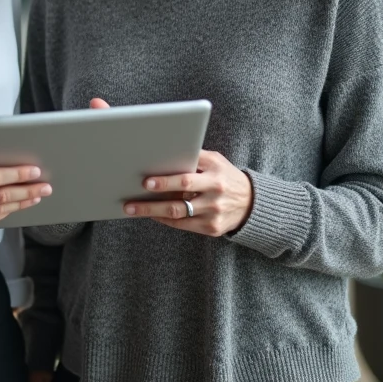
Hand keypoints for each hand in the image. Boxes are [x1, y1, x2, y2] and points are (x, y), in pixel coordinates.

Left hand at [124, 149, 253, 235]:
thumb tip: (164, 152)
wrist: (251, 202)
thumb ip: (194, 157)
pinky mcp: (211, 229)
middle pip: (178, 201)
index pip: (186, 179)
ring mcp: (213, 215)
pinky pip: (183, 225)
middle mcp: (215, 197)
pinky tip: (152, 214)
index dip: (165, 182)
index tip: (146, 182)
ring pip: (177, 215)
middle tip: (130, 203)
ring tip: (133, 209)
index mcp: (215, 177)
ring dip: (152, 213)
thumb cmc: (225, 176)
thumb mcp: (215, 161)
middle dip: (152, 203)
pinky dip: (165, 220)